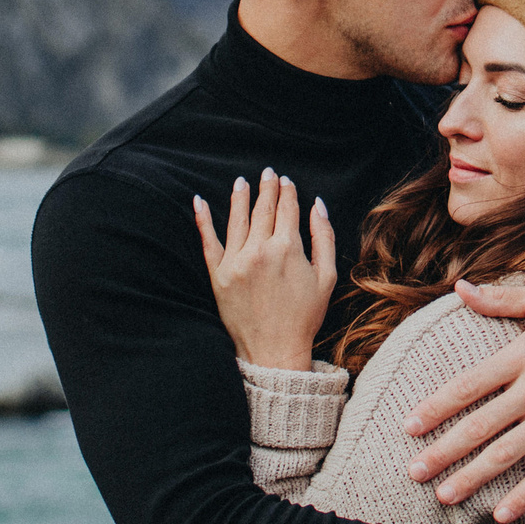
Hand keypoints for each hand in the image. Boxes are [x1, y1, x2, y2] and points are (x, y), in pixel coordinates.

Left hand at [192, 169, 334, 370]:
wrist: (274, 350)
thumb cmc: (304, 316)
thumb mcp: (326, 277)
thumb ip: (324, 237)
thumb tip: (318, 205)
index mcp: (288, 249)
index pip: (287, 209)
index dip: (288, 192)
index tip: (286, 181)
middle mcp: (259, 250)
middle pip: (263, 210)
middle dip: (267, 188)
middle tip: (268, 173)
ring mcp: (236, 262)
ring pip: (237, 219)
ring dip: (240, 197)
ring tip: (242, 182)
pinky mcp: (218, 275)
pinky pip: (208, 242)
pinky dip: (202, 220)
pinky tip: (198, 201)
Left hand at [404, 279, 524, 521]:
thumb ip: (500, 298)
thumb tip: (460, 287)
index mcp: (522, 355)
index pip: (468, 385)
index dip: (436, 407)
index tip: (408, 427)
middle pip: (479, 425)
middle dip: (443, 451)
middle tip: (413, 472)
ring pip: (507, 453)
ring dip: (472, 477)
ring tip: (443, 495)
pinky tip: (501, 514)